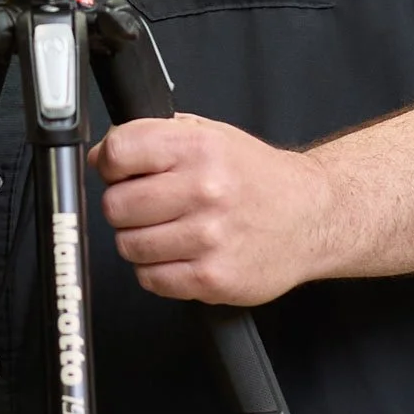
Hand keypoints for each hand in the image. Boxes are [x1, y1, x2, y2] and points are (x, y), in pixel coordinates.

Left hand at [91, 112, 338, 304]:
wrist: (312, 216)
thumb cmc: (256, 178)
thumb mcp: (209, 135)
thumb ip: (154, 136)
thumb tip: (102, 154)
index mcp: (199, 148)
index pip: (118, 152)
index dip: (110, 164)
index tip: (118, 171)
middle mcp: (205, 191)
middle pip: (116, 205)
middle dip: (123, 206)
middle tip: (146, 206)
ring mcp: (209, 238)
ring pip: (128, 245)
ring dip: (139, 240)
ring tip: (166, 230)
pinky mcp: (214, 279)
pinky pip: (151, 279)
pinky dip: (156, 270)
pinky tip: (178, 254)